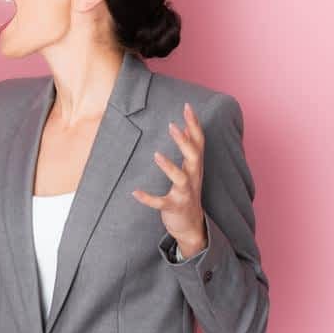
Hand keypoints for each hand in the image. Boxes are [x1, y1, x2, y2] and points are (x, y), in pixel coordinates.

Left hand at [132, 103, 208, 258]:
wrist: (192, 225)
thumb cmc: (188, 192)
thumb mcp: (191, 169)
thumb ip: (189, 149)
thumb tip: (187, 126)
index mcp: (195, 167)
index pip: (198, 142)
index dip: (194, 125)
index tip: (187, 106)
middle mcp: (193, 178)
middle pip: (194, 157)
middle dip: (185, 142)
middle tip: (172, 126)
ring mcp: (185, 194)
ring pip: (181, 179)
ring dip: (169, 167)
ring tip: (156, 154)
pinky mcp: (174, 207)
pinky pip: (161, 203)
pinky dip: (149, 198)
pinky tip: (135, 192)